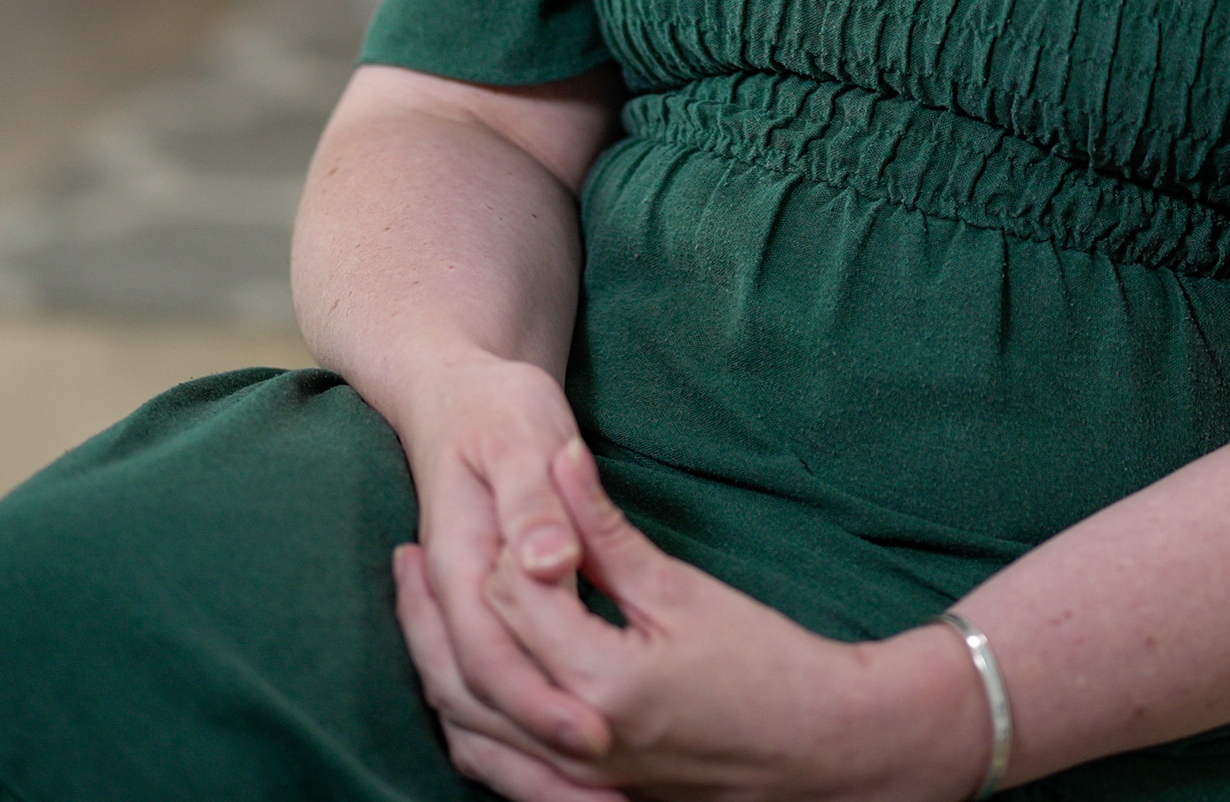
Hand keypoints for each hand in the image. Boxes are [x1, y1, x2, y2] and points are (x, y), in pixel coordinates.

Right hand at [392, 356, 617, 770]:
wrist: (448, 388)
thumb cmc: (495, 406)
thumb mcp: (524, 435)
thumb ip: (537, 501)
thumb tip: (548, 561)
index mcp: (460, 558)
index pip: (488, 650)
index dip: (539, 699)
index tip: (596, 735)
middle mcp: (451, 599)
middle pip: (476, 702)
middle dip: (541, 761)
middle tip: (617, 800)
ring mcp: (456, 615)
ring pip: (472, 718)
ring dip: (532, 770)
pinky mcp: (474, 621)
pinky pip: (480, 705)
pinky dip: (520, 747)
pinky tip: (573, 772)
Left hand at [403, 440, 992, 801]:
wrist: (823, 750)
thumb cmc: (767, 667)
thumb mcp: (685, 590)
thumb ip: (607, 533)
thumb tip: (561, 461)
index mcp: (601, 680)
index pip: (512, 601)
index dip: (500, 548)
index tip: (485, 517)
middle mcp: (576, 740)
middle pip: (467, 672)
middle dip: (427, 613)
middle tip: (405, 557)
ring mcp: (577, 779)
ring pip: (468, 731)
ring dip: (433, 672)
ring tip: (418, 617)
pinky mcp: (587, 796)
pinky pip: (498, 772)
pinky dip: (469, 729)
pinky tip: (463, 692)